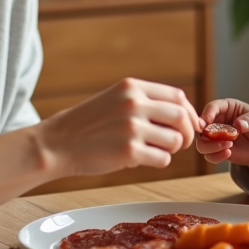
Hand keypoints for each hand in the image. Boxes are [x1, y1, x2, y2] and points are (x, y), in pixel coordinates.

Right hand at [37, 78, 201, 177]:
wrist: (58, 143)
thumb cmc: (88, 124)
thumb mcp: (115, 99)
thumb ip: (144, 102)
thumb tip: (182, 114)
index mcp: (131, 87)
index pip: (177, 96)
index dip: (189, 112)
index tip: (190, 124)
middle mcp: (134, 104)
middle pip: (180, 117)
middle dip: (187, 132)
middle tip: (182, 143)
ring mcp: (132, 128)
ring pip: (175, 140)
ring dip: (172, 149)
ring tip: (156, 150)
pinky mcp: (129, 152)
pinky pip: (162, 159)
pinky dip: (159, 161)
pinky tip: (143, 159)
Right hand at [195, 98, 248, 180]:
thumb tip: (238, 124)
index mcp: (226, 108)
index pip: (213, 107)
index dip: (208, 113)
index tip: (207, 121)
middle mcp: (217, 121)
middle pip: (202, 126)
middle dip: (204, 133)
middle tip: (213, 137)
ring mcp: (215, 137)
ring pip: (201, 143)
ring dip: (211, 146)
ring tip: (228, 146)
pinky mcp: (217, 150)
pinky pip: (209, 155)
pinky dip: (216, 156)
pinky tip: (228, 153)